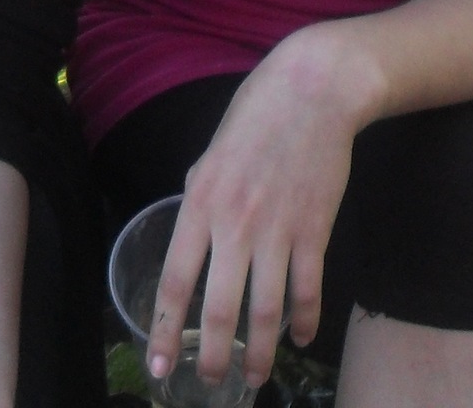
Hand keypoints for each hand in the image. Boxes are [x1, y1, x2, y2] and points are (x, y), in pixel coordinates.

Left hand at [148, 25, 371, 393]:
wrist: (311, 94)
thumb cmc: (254, 118)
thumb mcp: (209, 156)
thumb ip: (200, 200)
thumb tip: (196, 238)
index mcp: (200, 204)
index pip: (174, 279)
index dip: (163, 327)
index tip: (157, 362)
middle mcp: (235, 224)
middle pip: (219, 307)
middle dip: (212, 354)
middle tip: (209, 382)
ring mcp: (278, 230)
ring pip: (266, 310)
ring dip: (260, 352)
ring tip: (253, 377)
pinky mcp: (315, 231)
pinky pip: (307, 289)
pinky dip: (304, 320)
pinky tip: (300, 339)